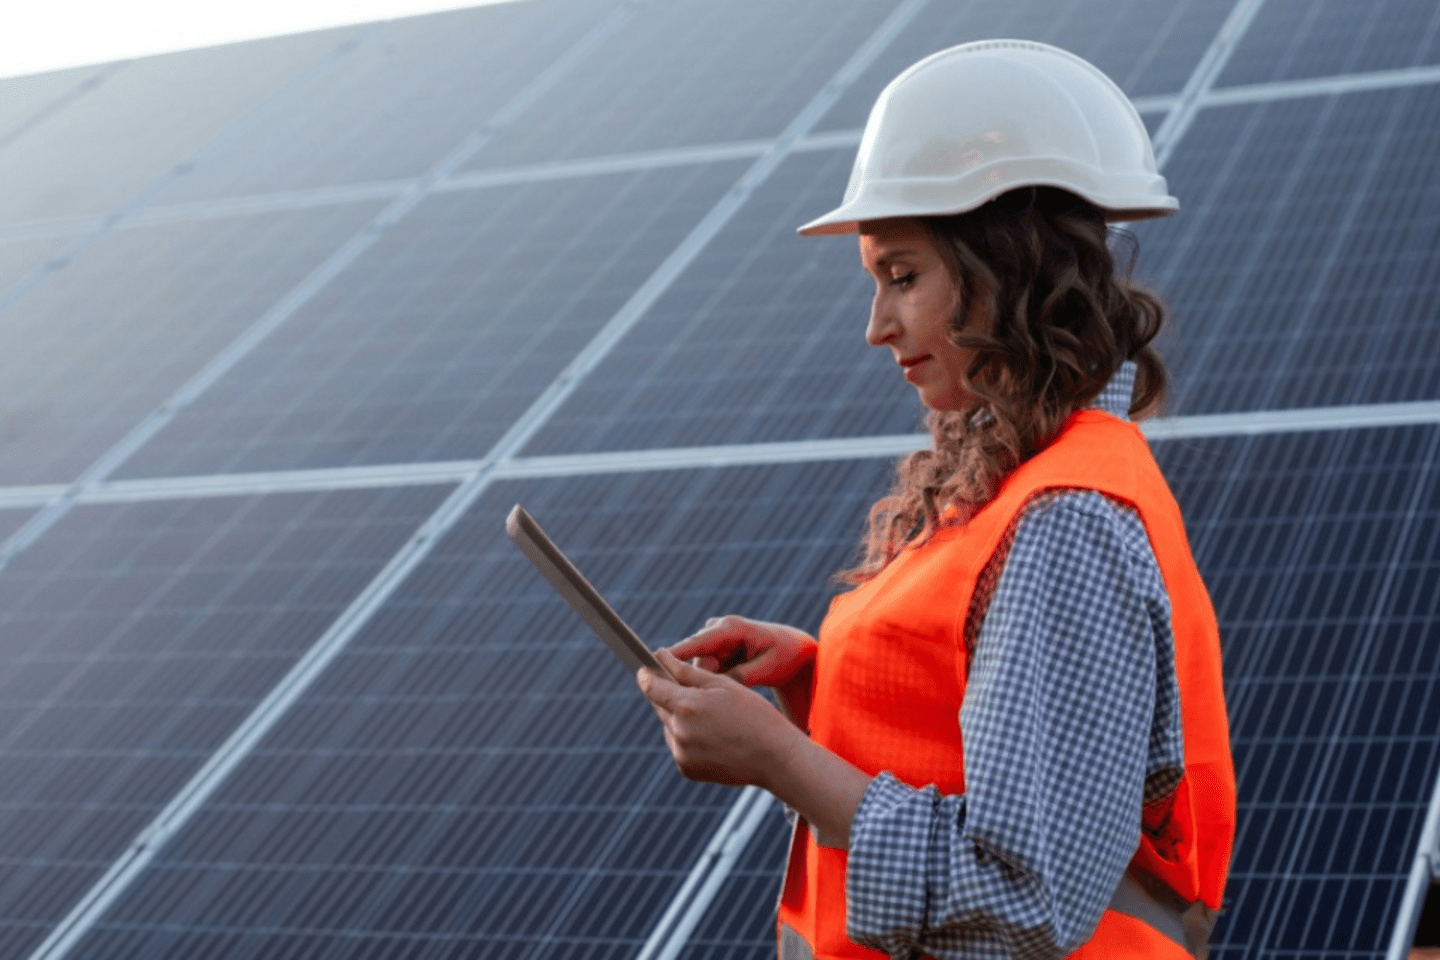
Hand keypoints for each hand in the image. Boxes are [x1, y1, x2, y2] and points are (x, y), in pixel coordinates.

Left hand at [636, 650, 801, 787]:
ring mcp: (681, 754)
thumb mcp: (723, 685)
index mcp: (687, 706)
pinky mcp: (686, 769)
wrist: (775, 758)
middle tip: (694, 692)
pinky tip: (712, 735)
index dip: (646, 675)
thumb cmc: (754, 715)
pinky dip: (688, 738)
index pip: (651, 687)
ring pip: (669, 727)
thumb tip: (660, 656)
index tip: (644, 668)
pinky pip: (679, 747)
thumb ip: (687, 672)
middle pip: (660, 706)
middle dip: (670, 696)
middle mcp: (679, 732)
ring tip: (711, 716)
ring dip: (680, 718)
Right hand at [671, 615, 815, 687]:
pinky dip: (716, 682)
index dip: (675, 656)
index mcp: (731, 628)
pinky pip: (707, 670)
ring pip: (700, 668)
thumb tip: (717, 685)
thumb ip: (742, 676)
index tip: (655, 667)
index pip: (697, 643)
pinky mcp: (716, 649)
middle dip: (706, 681)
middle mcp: (718, 629)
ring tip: (738, 690)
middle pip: (696, 661)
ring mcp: (716, 639)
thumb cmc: (786, 656)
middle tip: (724, 698)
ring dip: (713, 683)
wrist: (796, 651)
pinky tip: (734, 688)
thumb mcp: (768, 668)